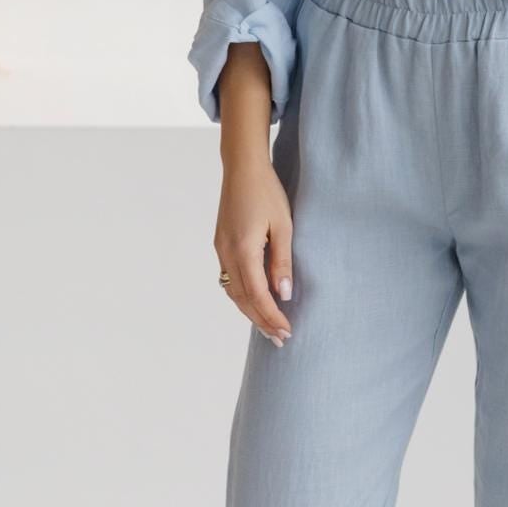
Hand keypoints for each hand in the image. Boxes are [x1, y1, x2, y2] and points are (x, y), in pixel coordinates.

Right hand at [215, 158, 294, 341]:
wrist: (242, 167)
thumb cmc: (267, 192)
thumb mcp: (283, 225)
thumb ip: (282, 261)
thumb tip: (283, 294)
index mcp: (243, 250)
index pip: (257, 295)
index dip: (271, 316)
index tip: (286, 331)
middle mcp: (227, 254)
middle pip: (242, 299)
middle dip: (261, 321)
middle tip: (279, 339)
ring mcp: (220, 249)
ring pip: (232, 291)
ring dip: (250, 311)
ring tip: (268, 327)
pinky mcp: (220, 244)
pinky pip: (229, 279)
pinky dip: (242, 296)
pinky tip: (253, 301)